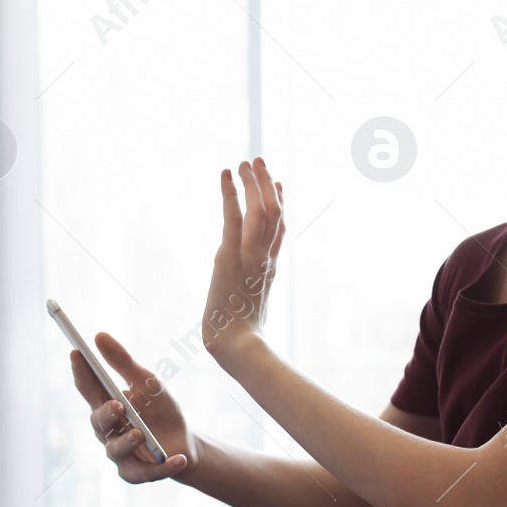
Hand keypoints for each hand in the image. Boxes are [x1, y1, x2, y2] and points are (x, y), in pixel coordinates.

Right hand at [69, 331, 194, 483]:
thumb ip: (123, 362)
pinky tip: (179, 459)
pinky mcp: (135, 474)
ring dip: (126, 442)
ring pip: (114, 450)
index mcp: (107, 405)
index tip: (76, 352)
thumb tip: (98, 335)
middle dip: (106, 414)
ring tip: (139, 434)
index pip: (88, 388)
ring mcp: (119, 454)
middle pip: (98, 422)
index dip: (81, 371)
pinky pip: (145, 473)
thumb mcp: (148, 383)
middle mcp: (107, 431)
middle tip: (117, 405)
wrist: (185, 443)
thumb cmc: (161, 411)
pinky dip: (163, 468)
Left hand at [202, 157, 283, 361]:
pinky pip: (233, 216)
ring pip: (259, 209)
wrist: (238, 345)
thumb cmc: (240, 339)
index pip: (279, 230)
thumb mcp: (249, 313)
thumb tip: (245, 310)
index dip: (280, 204)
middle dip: (267, 184)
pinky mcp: (231, 254)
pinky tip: (226, 174)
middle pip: (274, 213)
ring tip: (246, 161)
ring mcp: (250, 254)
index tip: (278, 185)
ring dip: (252, 182)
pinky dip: (230, 192)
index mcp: (270, 270)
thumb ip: (248, 301)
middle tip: (259, 161)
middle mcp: (265, 258)